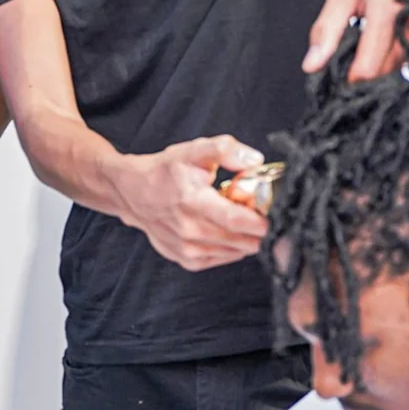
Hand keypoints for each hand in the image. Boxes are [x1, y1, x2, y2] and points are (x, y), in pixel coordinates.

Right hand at [113, 135, 269, 270]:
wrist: (132, 193)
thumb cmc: (165, 171)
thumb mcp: (194, 150)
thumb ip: (226, 150)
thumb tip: (255, 160)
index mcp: (192, 201)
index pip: (236, 220)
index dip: (261, 222)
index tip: (276, 215)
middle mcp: (189, 230)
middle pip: (240, 240)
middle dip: (260, 231)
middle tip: (267, 216)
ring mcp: (186, 248)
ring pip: (234, 252)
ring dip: (247, 240)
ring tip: (250, 223)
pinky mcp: (185, 259)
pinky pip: (221, 259)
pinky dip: (232, 248)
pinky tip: (232, 233)